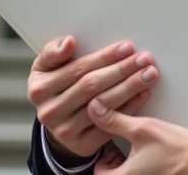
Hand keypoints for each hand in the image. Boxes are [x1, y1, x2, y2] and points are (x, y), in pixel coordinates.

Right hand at [26, 36, 159, 159]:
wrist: (57, 120)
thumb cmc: (56, 85)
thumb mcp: (47, 66)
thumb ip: (54, 52)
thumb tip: (68, 42)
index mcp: (39, 89)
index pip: (78, 69)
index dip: (104, 57)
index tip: (126, 48)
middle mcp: (50, 112)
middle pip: (92, 86)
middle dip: (121, 70)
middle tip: (143, 59)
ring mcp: (65, 131)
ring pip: (103, 105)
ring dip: (130, 88)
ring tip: (148, 74)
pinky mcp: (82, 145)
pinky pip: (110, 125)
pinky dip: (130, 108)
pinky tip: (142, 94)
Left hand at [87, 99, 187, 174]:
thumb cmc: (177, 152)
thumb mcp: (142, 129)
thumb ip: (114, 120)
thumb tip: (95, 109)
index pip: (98, 170)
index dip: (105, 151)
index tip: (114, 140)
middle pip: (111, 173)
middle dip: (117, 157)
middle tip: (128, 141)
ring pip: (126, 174)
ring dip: (128, 161)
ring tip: (141, 145)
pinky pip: (139, 174)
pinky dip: (140, 166)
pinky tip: (151, 153)